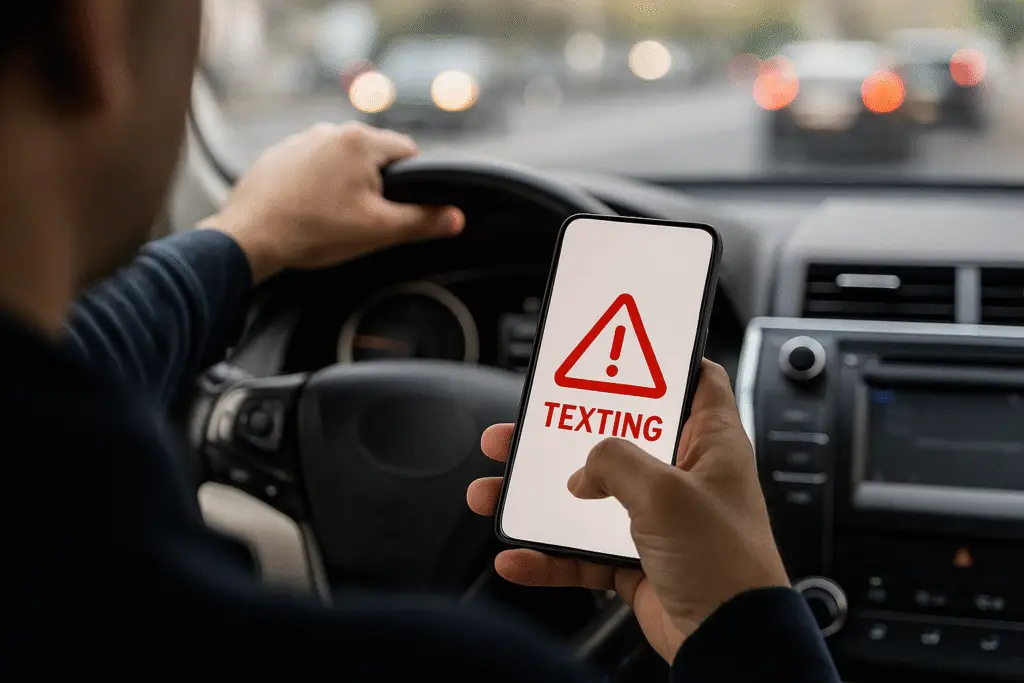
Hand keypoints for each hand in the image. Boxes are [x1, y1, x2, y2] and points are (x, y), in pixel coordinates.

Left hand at [200, 122, 464, 282]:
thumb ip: (422, 222)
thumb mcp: (377, 231)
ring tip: (331, 219)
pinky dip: (316, 186)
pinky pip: (311, 166)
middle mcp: (330, 130)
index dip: (411, 183)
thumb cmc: (314, 231)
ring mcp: (300, 140)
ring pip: (341, 161)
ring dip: (345, 184)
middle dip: (375, 185)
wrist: (249, 237)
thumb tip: (456, 217)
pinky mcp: (277, 155)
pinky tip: (308, 213)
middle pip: (374, 156)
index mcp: (360, 141)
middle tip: (362, 219)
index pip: (408, 151)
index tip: (397, 209)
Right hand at [466, 360, 788, 661]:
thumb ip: (615, 462)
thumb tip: (584, 470)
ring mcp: (659, 521)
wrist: (730, 644)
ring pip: (587, 498)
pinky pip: (582, 552)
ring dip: (538, 498)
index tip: (621, 350)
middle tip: (520, 429)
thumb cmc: (725, 564)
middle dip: (562, 436)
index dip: (662, 361)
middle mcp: (684, 477)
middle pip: (615, 439)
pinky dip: (547, 555)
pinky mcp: (637, 561)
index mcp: (709, 444)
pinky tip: (517, 555)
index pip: (694, 382)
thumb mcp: (663, 491)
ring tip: (493, 491)